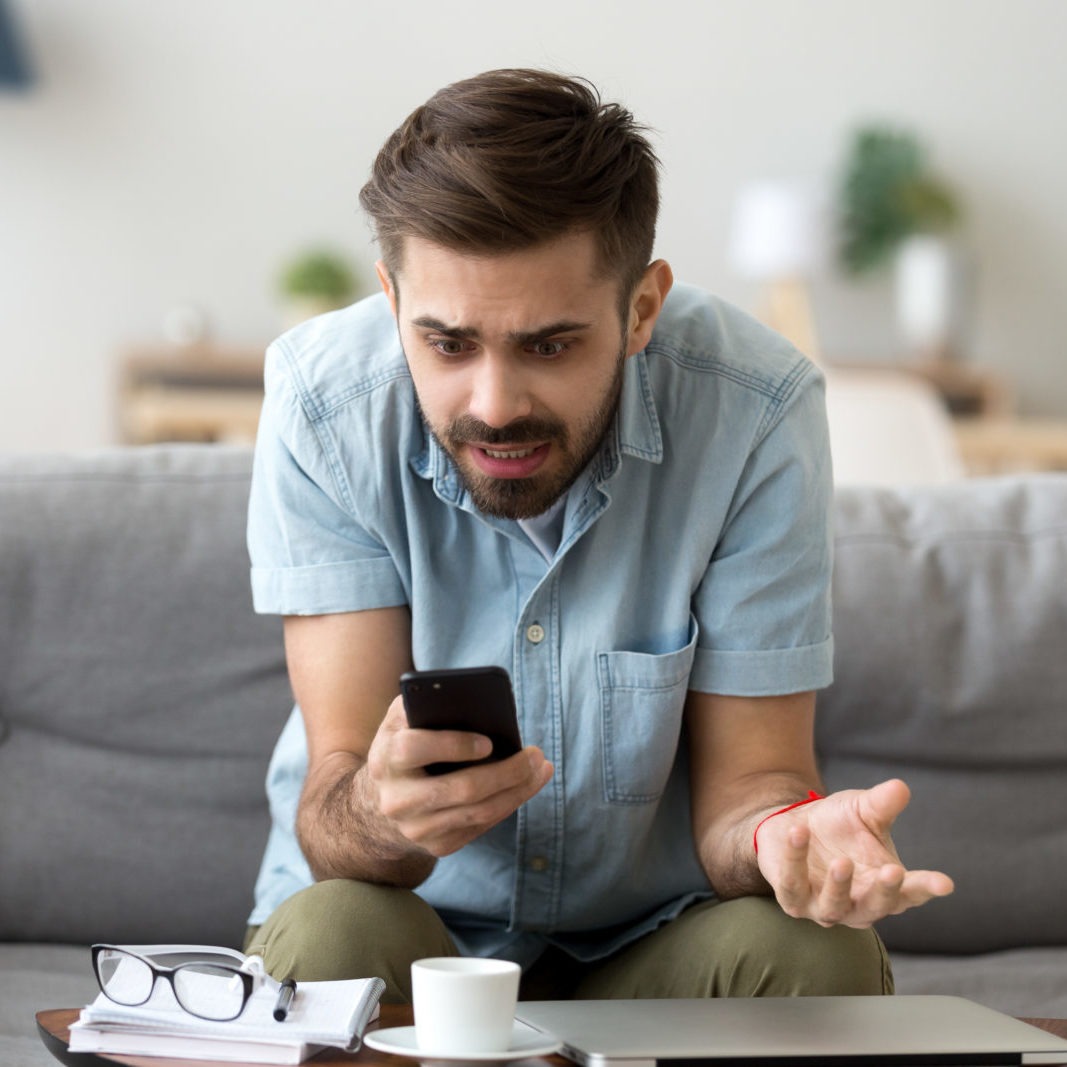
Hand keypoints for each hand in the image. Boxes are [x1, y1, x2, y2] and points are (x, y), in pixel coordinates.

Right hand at [363, 695, 553, 857]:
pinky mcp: (436, 846)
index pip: (414, 750)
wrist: (376, 804)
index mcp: (386, 759)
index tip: (489, 742)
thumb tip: (470, 699)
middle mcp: (397, 800)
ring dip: (517, 790)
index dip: (453, 745)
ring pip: (478, 813)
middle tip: (536, 754)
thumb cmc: (401, 745)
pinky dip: (509, 805)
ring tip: (541, 768)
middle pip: (461, 789)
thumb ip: (424, 702)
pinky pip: (481, 827)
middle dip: (506, 772)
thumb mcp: (400, 721)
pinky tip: (527, 786)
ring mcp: (417, 828)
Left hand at [755, 779, 953, 928]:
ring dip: (839, 886)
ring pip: (834, 906)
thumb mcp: (862, 810)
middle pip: (876, 907)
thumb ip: (882, 804)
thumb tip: (900, 787)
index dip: (926, 888)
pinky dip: (795, 860)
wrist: (793, 827)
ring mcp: (825, 907)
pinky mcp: (793, 900)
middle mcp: (858, 904)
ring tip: (841, 862)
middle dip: (884, 892)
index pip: (910, 892)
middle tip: (893, 872)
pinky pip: (792, 885)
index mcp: (883, 885)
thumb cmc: (838, 824)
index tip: (944, 883)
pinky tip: (797, 832)